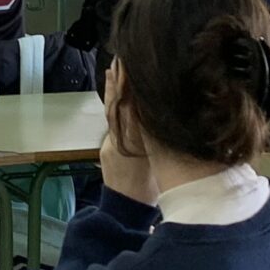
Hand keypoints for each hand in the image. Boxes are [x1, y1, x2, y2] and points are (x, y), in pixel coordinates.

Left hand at [98, 66, 154, 202]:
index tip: (134, 67)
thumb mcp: (162, 164)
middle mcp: (118, 141)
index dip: (131, 88)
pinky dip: (113, 102)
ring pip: (114, 112)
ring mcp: (110, 144)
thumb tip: (162, 112)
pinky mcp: (107, 147)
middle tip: (123, 58)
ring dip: (115, 88)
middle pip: (119, 106)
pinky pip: (112, 120)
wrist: (127, 211)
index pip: (131, 109)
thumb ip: (161, 140)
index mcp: (134, 144)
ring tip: (116, 66)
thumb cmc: (153, 191)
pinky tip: (114, 88)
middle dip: (122, 82)